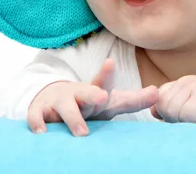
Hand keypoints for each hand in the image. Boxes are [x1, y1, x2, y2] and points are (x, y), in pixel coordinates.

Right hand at [27, 58, 158, 135]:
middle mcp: (77, 95)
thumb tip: (159, 92)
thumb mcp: (111, 102)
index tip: (110, 62)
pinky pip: (37, 117)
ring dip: (73, 118)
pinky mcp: (41, 111)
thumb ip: (134, 99)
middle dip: (93, 94)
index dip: (106, 74)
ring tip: (82, 132)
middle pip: (86, 93)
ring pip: (65, 108)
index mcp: (95, 92)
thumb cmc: (89, 104)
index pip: (103, 83)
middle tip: (102, 97)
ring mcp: (58, 103)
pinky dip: (39, 123)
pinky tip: (43, 132)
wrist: (52, 99)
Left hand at [151, 75, 195, 123]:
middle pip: (163, 104)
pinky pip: (184, 114)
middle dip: (173, 119)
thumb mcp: (187, 111)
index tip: (181, 118)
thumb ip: (169, 108)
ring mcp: (195, 86)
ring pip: (171, 110)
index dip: (165, 112)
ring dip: (183, 122)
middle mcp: (186, 81)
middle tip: (191, 121)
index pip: (159, 97)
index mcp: (180, 84)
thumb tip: (153, 110)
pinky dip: (192, 123)